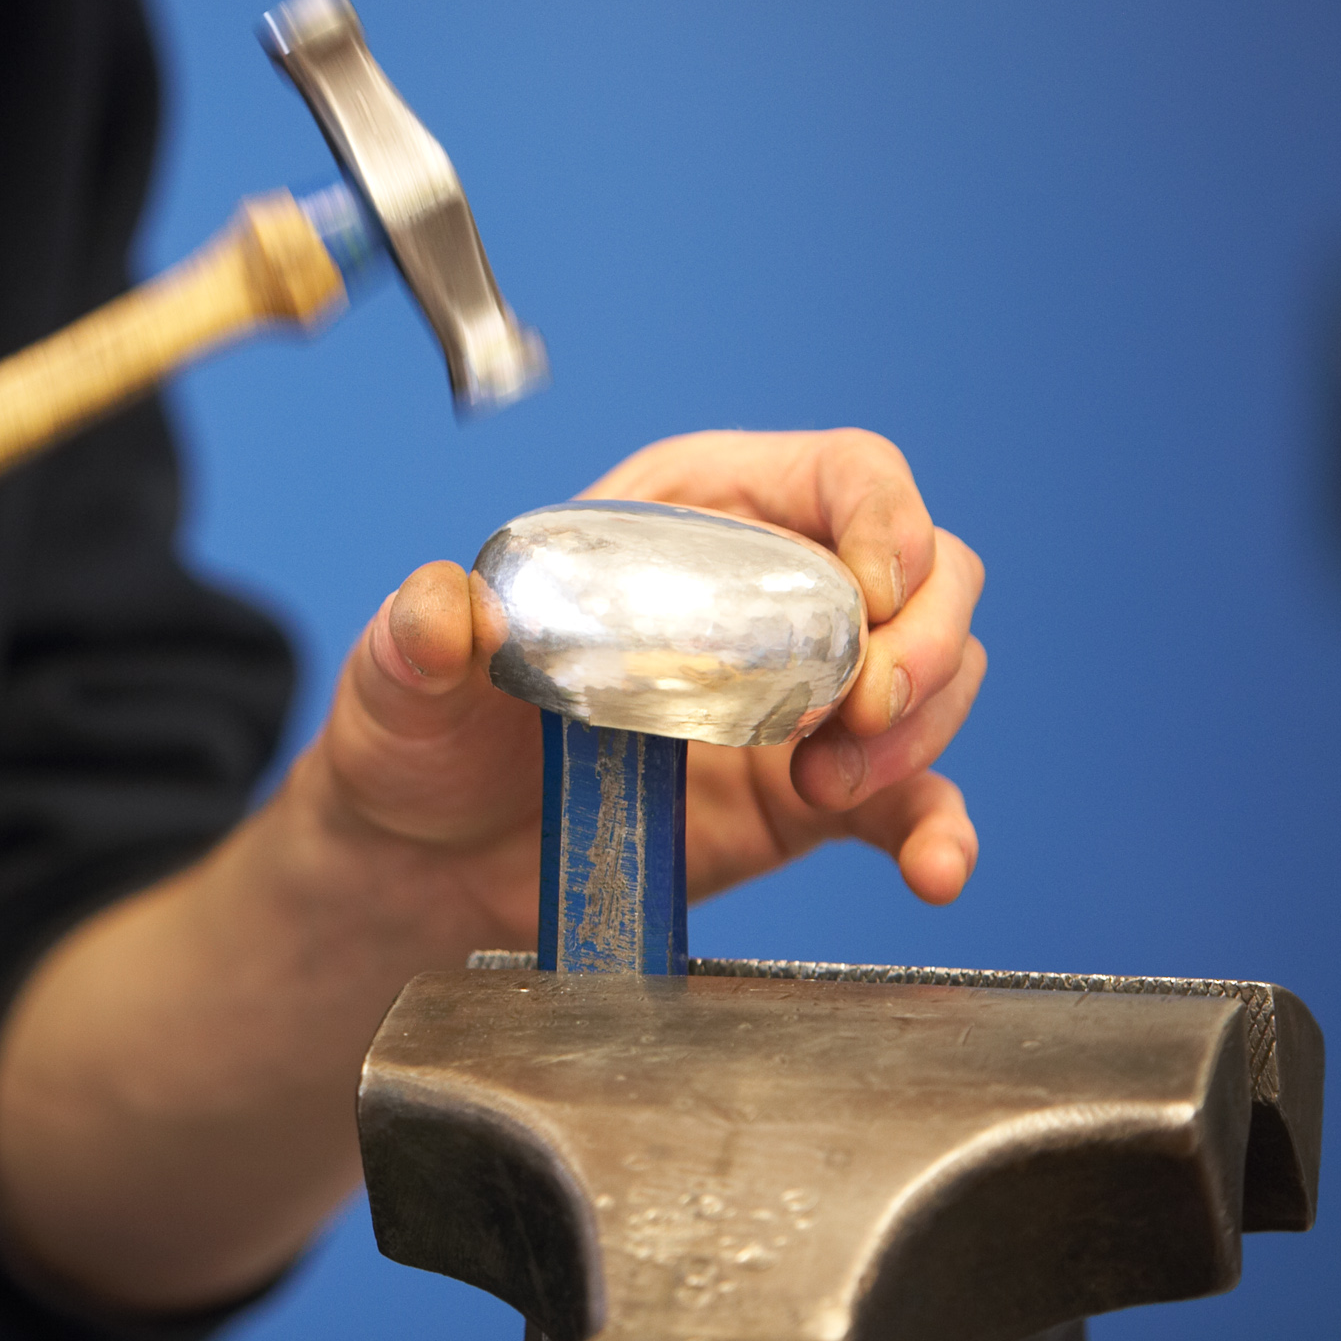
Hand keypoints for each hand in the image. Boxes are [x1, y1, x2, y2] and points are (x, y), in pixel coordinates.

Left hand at [308, 428, 985, 948]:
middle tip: (867, 708)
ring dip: (919, 730)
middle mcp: (768, 593)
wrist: (425, 864)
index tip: (879, 587)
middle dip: (923, 635)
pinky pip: (909, 799)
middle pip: (926, 573)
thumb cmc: (424, 735)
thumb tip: (444, 610)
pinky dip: (938, 828)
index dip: (887, 515)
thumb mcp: (402, 673)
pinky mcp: (811, 797)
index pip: (840, 474)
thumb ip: (421, 635)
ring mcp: (804, 698)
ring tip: (825, 788)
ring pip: (937, 677)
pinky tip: (935, 865)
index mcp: (689, 515)